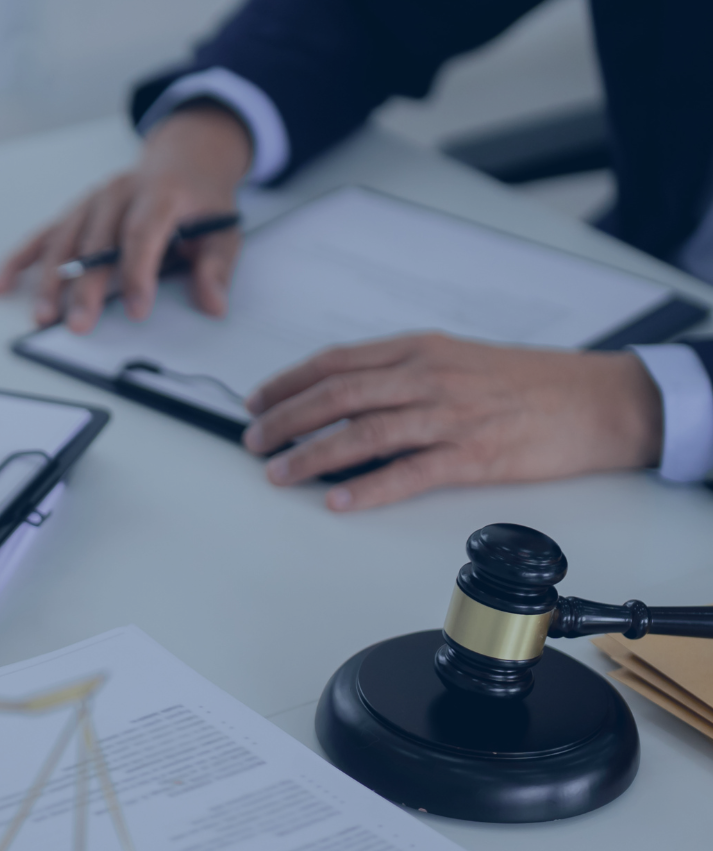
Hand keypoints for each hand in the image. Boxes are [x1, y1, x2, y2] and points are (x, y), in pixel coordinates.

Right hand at [0, 104, 250, 332]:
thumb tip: (215, 304)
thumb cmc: (200, 200)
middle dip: (86, 287)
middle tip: (79, 324)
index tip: (137, 310)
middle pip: (96, 242)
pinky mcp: (75, 211)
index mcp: (159, 193)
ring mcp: (92, 201)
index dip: (138, 273)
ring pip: (65, 241)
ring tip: (41, 315)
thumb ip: (216, 267)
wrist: (183, 158)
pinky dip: (20, 260)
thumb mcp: (224, 229)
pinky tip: (0, 283)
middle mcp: (119, 193)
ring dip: (50, 280)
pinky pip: (43, 236)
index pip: (142, 233)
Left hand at [242, 333, 662, 510]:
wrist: (597, 400)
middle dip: (285, 420)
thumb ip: (402, 372)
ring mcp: (450, 417)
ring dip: (312, 456)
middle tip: (253, 442)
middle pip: (337, 396)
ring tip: (280, 473)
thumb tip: (344, 396)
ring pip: (363, 433)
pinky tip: (339, 501)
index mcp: (419, 350)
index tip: (257, 403)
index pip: (335, 362)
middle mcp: (427, 377)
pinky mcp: (472, 456)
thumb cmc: (528, 382)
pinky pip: (408, 474)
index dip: (288, 383)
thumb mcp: (457, 358)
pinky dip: (367, 489)